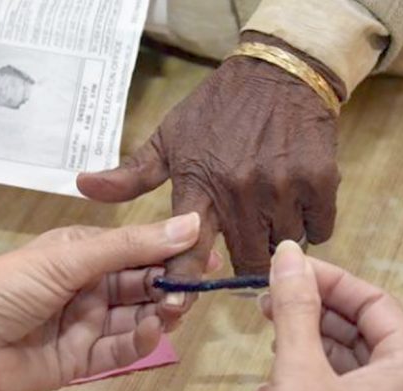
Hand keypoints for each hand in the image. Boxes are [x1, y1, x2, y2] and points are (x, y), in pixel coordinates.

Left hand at [0, 213, 214, 390]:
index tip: (207, 253)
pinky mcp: (83, 359)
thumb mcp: (69, 257)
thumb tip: (191, 222)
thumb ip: (131, 245)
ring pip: (137, 316)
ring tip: (175, 308)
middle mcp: (89, 285)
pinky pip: (121, 349)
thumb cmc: (8, 287)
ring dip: (160, 312)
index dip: (171, 250)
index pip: (137, 248)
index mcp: (82, 252)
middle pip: (142, 283)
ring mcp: (87, 323)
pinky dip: (141, 341)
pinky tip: (154, 330)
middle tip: (194, 288)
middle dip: (169, 284)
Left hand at [77, 31, 343, 324]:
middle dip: (244, 261)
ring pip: (284, 247)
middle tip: (244, 243)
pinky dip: (311, 224)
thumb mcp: (169, 137)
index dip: (181, 285)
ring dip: (279, 240)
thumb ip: (131, 174)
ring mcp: (283, 188)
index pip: (185, 251)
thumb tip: (82, 186)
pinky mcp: (320, 182)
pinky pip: (320, 229)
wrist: (279, 72)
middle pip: (246, 262)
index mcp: (199, 186)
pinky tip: (297, 204)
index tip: (176, 306)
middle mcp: (240, 194)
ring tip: (270, 217)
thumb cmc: (218, 108)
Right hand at [255, 241, 402, 390]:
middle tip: (271, 300)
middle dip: (314, 313)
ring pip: (351, 367)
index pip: (377, 304)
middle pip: (364, 334)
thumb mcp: (298, 373)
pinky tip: (273, 388)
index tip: (289, 270)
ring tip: (270, 339)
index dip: (332, 280)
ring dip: (307, 347)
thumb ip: (297, 309)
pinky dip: (310, 383)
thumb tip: (289, 255)